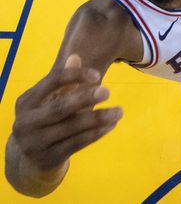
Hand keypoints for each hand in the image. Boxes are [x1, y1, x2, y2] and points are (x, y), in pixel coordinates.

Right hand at [11, 55, 121, 172]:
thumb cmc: (45, 121)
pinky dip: (96, 133)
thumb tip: (75, 57)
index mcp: (26, 102)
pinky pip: (76, 144)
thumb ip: (64, 82)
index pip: (51, 83)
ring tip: (119, 111)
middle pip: (60, 108)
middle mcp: (25, 122)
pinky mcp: (48, 159)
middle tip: (108, 91)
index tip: (97, 74)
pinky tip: (111, 125)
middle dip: (85, 98)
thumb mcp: (50, 100)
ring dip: (98, 118)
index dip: (75, 76)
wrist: (30, 159)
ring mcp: (35, 143)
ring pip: (71, 128)